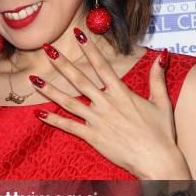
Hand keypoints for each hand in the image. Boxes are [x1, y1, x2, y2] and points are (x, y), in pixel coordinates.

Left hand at [30, 28, 184, 178]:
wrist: (157, 161)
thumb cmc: (161, 133)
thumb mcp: (162, 102)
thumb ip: (157, 78)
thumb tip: (160, 56)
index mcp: (122, 93)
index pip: (101, 66)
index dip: (89, 49)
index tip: (78, 34)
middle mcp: (106, 104)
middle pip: (79, 80)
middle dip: (62, 63)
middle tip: (47, 49)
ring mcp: (97, 120)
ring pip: (68, 102)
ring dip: (50, 90)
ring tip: (34, 79)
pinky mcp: (93, 137)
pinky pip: (69, 126)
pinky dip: (54, 120)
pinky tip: (39, 113)